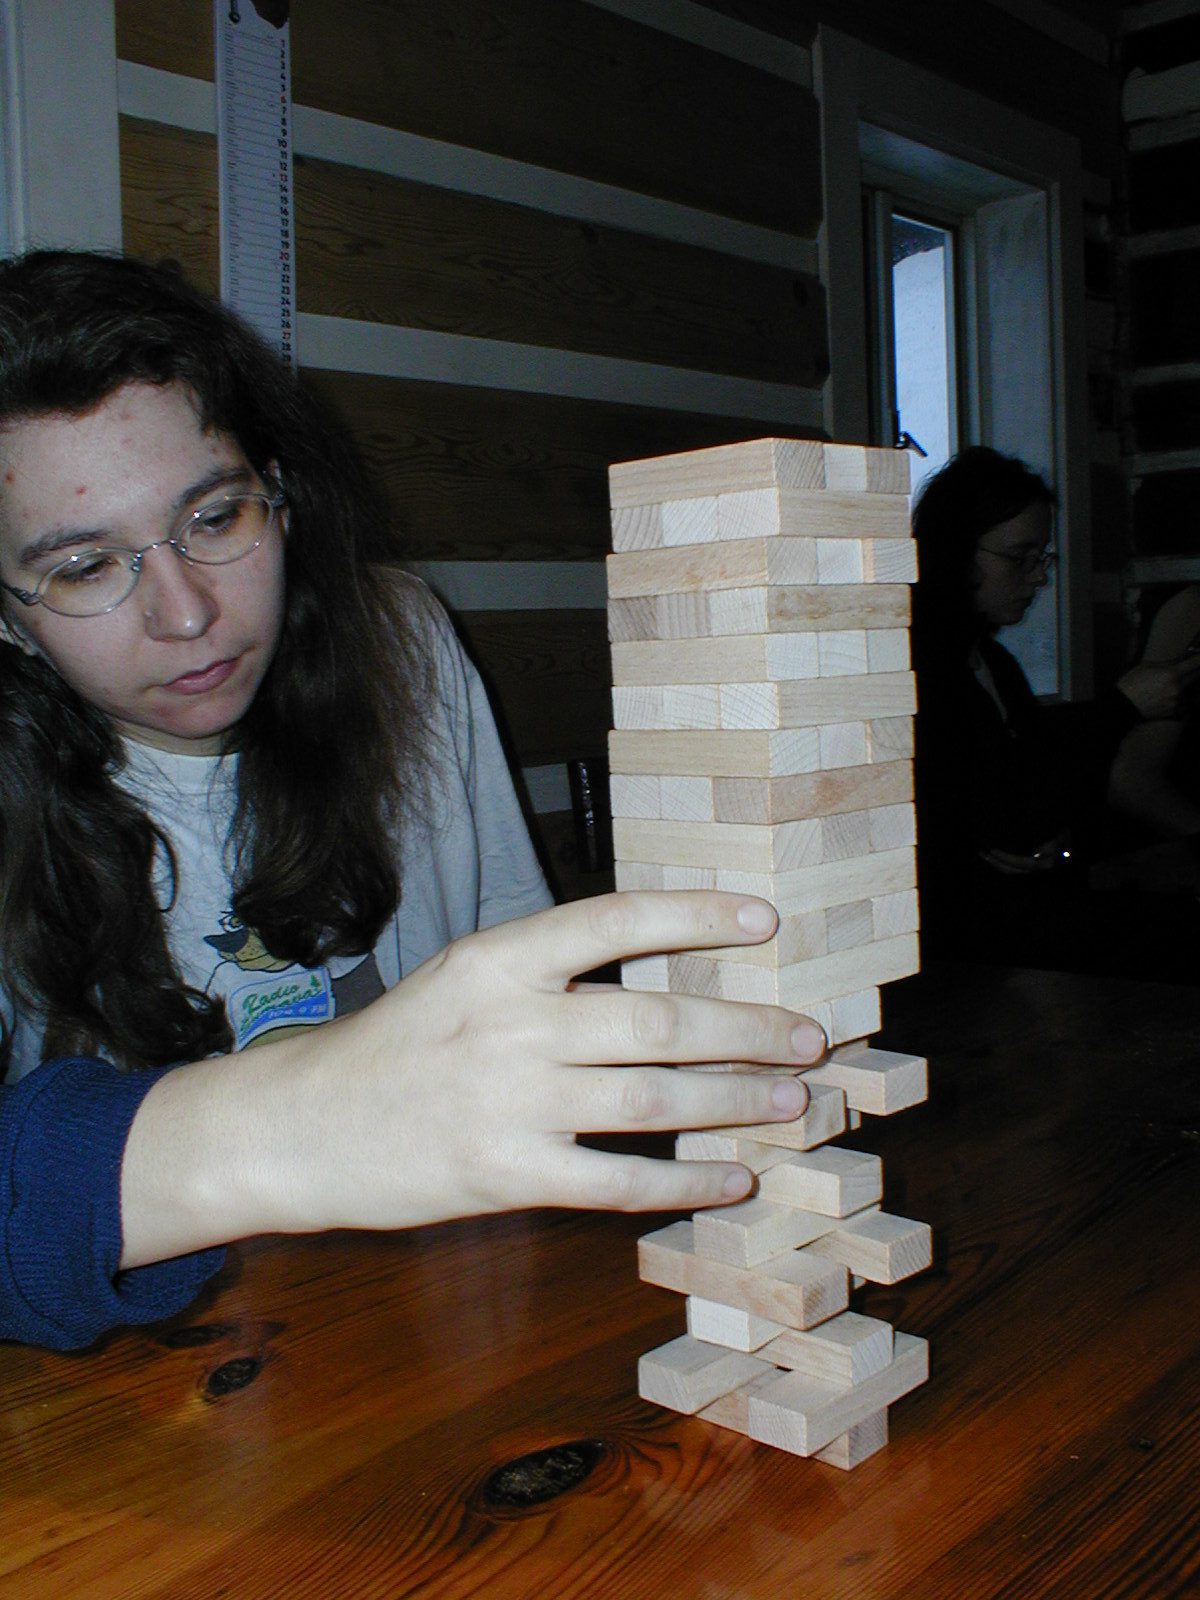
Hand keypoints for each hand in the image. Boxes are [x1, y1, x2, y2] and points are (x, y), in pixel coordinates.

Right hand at [120, 892, 824, 1265]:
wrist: (300, 1129)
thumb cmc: (394, 1048)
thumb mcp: (461, 981)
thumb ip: (548, 977)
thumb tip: (660, 980)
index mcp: (498, 959)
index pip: (617, 920)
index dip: (698, 916)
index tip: (766, 921)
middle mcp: (512, 1022)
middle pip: (660, 1019)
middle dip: (749, 1029)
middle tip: (809, 1036)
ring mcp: (511, 1102)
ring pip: (655, 1098)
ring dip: (737, 1101)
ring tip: (791, 1101)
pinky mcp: (507, 1177)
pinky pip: (620, 1180)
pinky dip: (687, 1182)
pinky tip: (731, 1180)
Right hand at [1117, 652, 1199, 720]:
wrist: (1123, 706)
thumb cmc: (1131, 683)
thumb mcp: (1145, 666)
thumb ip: (1164, 664)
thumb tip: (1176, 662)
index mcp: (1171, 674)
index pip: (1193, 664)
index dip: (1198, 659)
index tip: (1199, 658)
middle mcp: (1177, 688)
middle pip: (1192, 677)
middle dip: (1188, 673)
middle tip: (1177, 673)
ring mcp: (1175, 700)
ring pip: (1183, 690)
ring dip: (1177, 687)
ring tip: (1161, 688)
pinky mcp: (1172, 710)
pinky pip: (1177, 701)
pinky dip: (1171, 698)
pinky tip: (1158, 698)